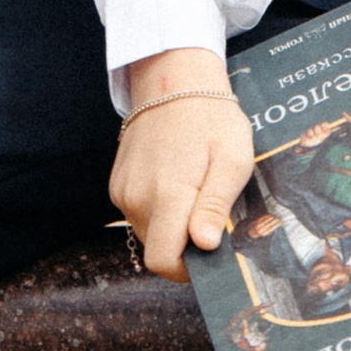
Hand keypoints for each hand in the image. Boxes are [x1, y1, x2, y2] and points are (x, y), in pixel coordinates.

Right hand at [112, 49, 255, 276]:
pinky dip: (160, 210)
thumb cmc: (211, 117)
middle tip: (210, 212)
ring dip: (173, 226)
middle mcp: (137, 198)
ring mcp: (123, 191)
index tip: (210, 255)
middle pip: (159, 250)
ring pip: (150, 233)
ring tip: (195, 190)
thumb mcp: (232, 159)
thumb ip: (215, 205)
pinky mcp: (118, 184)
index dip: (188, 270)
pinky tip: (177, 181)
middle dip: (185, 244)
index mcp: (167, 194)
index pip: (164, 261)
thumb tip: (204, 245)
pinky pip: (139, 214)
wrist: (173, 80)